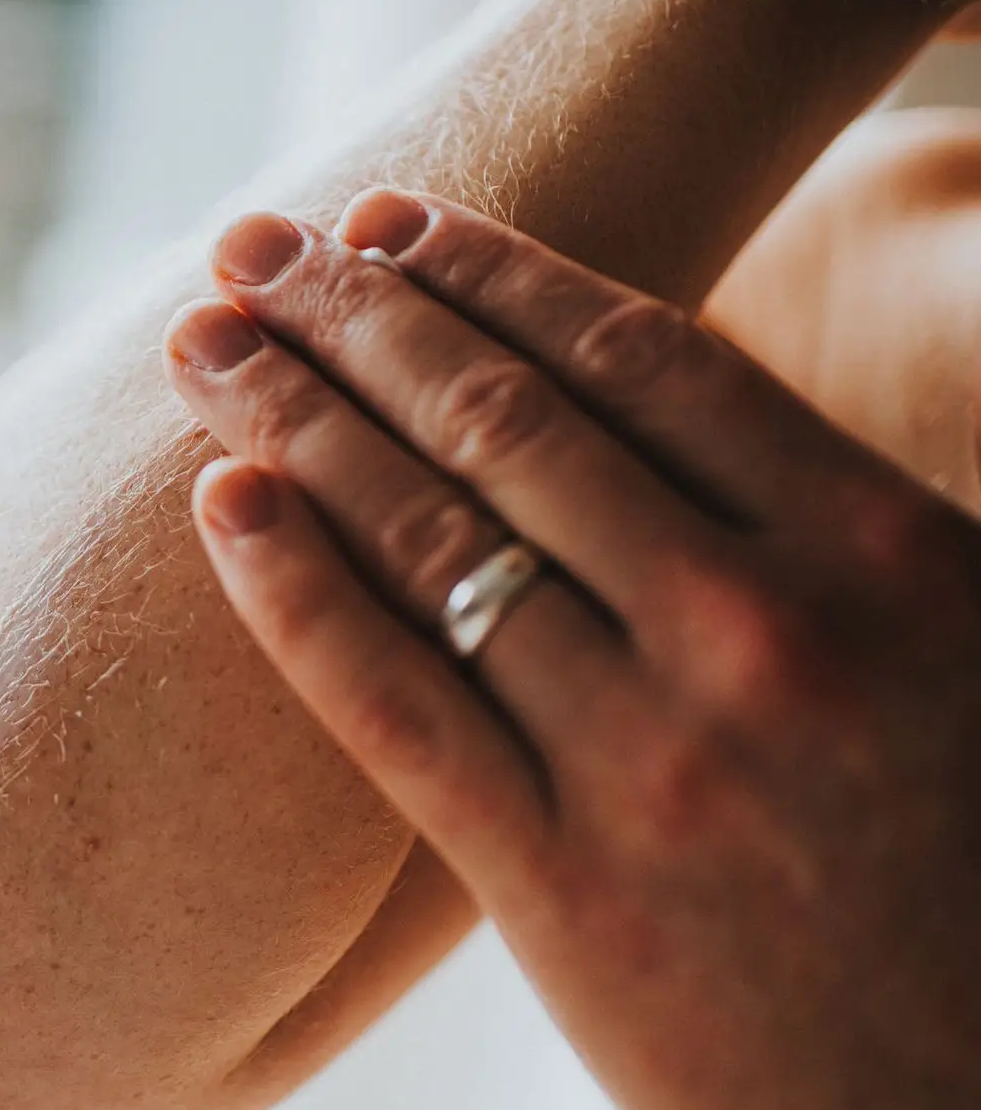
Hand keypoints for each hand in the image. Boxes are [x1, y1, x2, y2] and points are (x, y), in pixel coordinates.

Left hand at [163, 191, 980, 1109]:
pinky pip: (395, 709)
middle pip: (508, 425)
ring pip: (435, 544)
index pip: (642, 359)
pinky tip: (219, 509)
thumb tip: (630, 410)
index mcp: (879, 549)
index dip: (493, 273)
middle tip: (251, 248)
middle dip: (357, 318)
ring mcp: (653, 761)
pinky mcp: (562, 888)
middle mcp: (761, 631)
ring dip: (297, 422)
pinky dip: (296, 598)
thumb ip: (809, 526)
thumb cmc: (966, 863)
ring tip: (205, 342)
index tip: (391, 221)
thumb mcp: (955, 644)